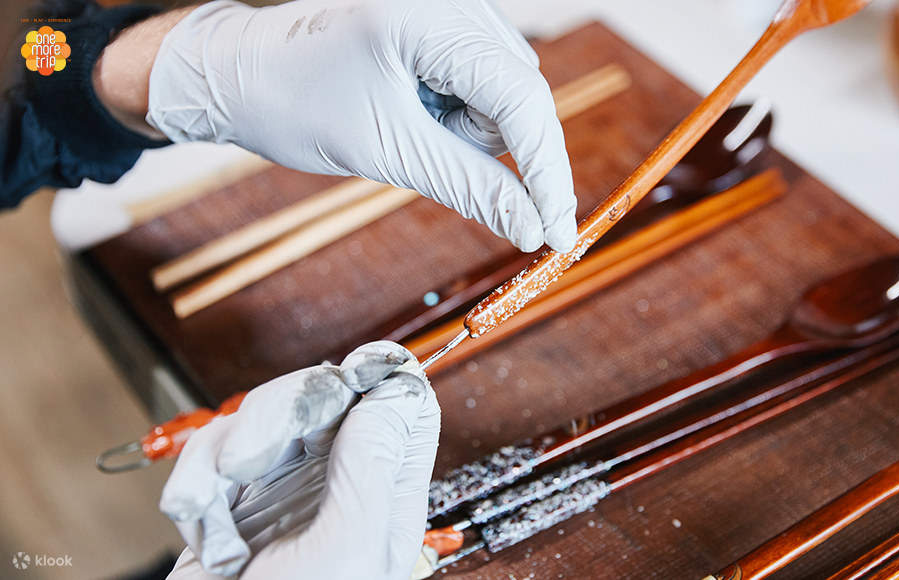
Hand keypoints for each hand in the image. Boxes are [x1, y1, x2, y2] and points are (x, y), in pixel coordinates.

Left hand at [146, 0, 576, 252]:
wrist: (238, 74)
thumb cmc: (295, 104)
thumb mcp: (388, 151)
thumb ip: (472, 188)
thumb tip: (536, 229)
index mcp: (426, 16)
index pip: (521, 98)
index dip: (547, 172)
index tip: (560, 232)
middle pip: (520, 92)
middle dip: (493, 146)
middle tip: (433, 159)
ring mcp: (448, 3)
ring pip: (505, 89)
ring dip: (472, 128)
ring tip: (407, 124)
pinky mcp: (443, 17)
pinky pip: (482, 76)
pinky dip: (459, 110)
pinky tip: (413, 108)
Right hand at [160, 342, 439, 578]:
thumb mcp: (349, 547)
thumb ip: (373, 466)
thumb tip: (397, 390)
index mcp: (384, 490)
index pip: (403, 407)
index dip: (383, 376)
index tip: (356, 373)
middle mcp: (338, 478)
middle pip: (325, 392)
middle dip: (280, 413)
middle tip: (250, 455)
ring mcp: (283, 483)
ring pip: (263, 412)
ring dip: (226, 453)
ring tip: (215, 507)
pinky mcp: (231, 494)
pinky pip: (212, 449)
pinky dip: (195, 484)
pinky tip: (203, 530)